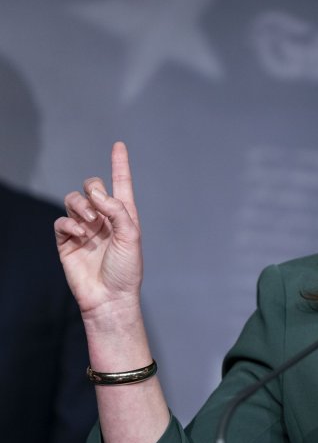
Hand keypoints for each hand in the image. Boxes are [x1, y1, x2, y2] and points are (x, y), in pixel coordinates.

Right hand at [55, 142, 143, 328]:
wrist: (109, 297)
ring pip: (74, 200)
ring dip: (80, 205)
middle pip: (92, 187)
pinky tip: (79, 235)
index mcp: (124, 216)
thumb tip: (98, 194)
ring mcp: (84, 229)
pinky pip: (61, 221)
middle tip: (98, 204)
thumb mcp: (131, 236)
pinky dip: (69, 224)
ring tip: (90, 223)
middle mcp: (104, 219)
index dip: (119, 164)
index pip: (121, 184)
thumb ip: (117, 211)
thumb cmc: (126, 269)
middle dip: (93, 187)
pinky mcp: (67, 241)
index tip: (119, 145)